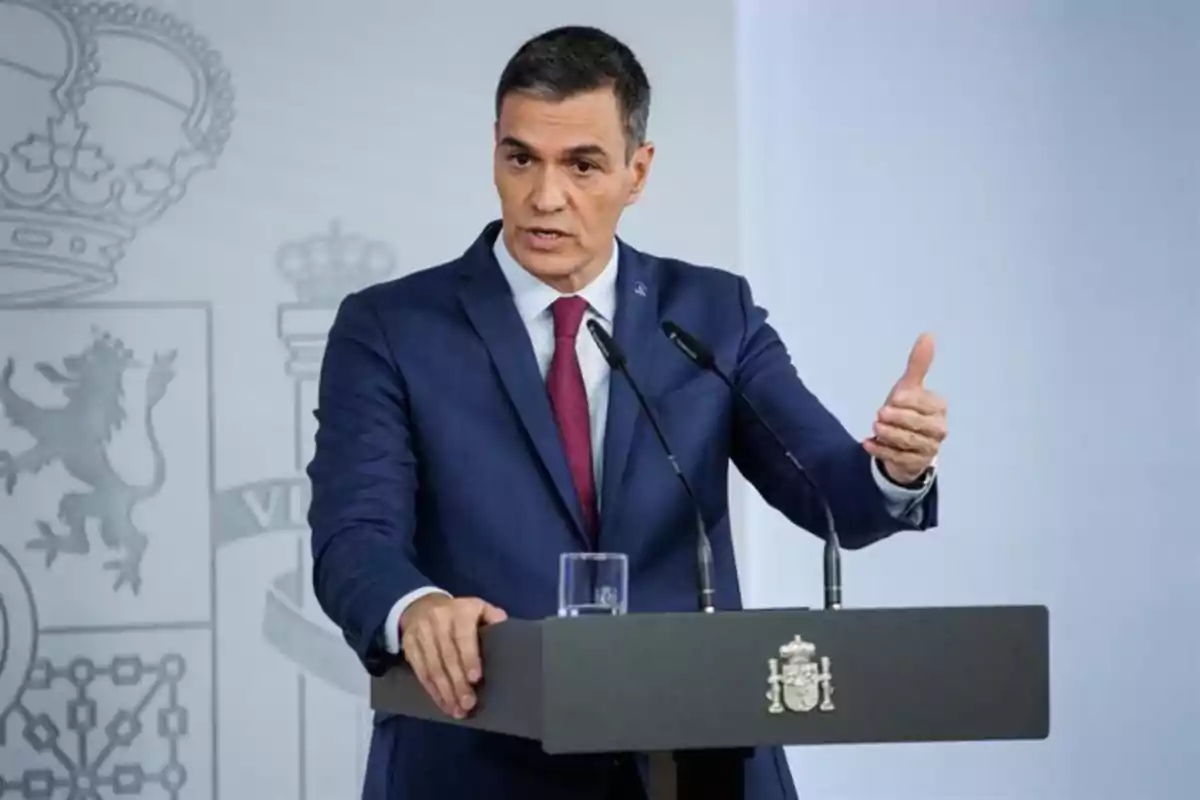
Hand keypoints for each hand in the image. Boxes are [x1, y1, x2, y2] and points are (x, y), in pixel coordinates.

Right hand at [400, 594, 507, 718]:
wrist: (421, 605)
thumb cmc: (459, 613)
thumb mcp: (477, 607)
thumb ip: (491, 616)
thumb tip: (503, 625)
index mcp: (459, 611)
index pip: (463, 637)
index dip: (469, 658)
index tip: (475, 679)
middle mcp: (438, 621)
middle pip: (447, 656)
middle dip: (457, 683)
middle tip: (468, 704)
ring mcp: (421, 634)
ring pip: (433, 667)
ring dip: (445, 692)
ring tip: (457, 711)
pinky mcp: (409, 646)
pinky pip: (420, 672)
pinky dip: (432, 691)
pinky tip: (443, 704)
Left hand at [863, 333, 946, 484]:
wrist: (902, 443)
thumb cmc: (907, 410)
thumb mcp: (909, 387)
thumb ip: (918, 364)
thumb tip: (927, 335)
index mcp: (938, 408)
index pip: (927, 405)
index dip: (911, 402)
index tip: (895, 397)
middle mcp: (938, 430)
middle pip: (920, 426)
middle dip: (899, 419)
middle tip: (879, 414)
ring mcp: (928, 449)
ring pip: (910, 444)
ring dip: (890, 436)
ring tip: (875, 428)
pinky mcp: (915, 464)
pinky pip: (898, 459)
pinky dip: (882, 451)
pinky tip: (867, 444)